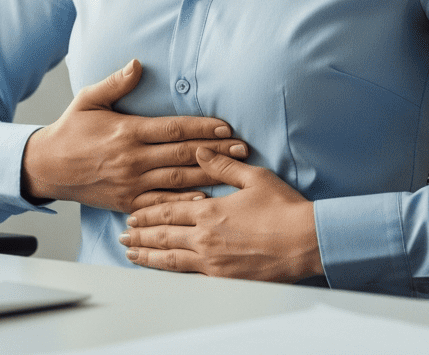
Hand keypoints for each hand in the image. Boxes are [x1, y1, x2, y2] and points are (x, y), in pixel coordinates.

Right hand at [20, 60, 249, 213]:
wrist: (48, 167)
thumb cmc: (71, 130)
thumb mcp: (88, 99)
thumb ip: (115, 83)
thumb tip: (137, 64)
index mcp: (127, 132)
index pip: (172, 129)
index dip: (201, 127)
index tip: (225, 126)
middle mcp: (132, 159)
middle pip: (182, 155)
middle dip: (215, 151)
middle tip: (243, 148)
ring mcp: (131, 183)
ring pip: (177, 180)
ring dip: (208, 175)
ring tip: (235, 171)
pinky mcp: (127, 202)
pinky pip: (160, 204)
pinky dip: (183, 202)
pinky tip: (205, 198)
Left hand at [118, 146, 320, 281]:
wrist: (305, 242)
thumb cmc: (283, 208)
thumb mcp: (253, 177)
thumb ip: (221, 166)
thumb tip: (199, 150)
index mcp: (209, 211)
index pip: (169, 210)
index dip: (148, 212)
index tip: (131, 213)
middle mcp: (205, 237)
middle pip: (163, 236)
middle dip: (140, 235)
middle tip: (122, 235)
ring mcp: (213, 261)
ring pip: (171, 259)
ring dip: (148, 256)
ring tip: (131, 254)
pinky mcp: (224, 277)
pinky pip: (189, 274)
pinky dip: (170, 271)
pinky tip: (162, 270)